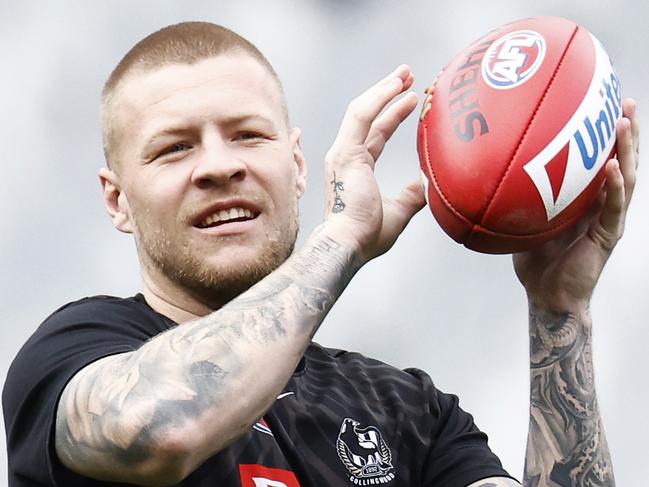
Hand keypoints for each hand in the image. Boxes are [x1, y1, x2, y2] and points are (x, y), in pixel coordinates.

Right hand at [322, 65, 425, 263]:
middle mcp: (346, 156)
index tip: (411, 99)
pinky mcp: (346, 152)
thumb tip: (428, 184)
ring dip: (384, 89)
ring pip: (363, 110)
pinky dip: (379, 99)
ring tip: (405, 74)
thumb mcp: (399, 212)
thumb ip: (412, 196)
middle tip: (407, 76)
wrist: (351, 244)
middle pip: (368, 115)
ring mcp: (343, 152)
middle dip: (387, 93)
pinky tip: (397, 88)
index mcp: (356, 168)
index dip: (393, 114)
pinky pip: (362, 116)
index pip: (376, 133)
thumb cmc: (368, 235)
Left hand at [513, 99, 639, 311]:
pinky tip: (611, 167)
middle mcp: (603, 203)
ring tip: (624, 123)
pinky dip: (613, 186)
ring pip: (626, 177)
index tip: (604, 102)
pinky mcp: (608, 235)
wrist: (547, 293)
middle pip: (622, 160)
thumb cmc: (535, 257)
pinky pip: (614, 207)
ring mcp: (609, 218)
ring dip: (627, 150)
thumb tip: (488, 169)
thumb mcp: (525, 218)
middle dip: (626, 131)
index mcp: (586, 197)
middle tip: (624, 101)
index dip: (606, 133)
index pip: (602, 158)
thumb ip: (518, 195)